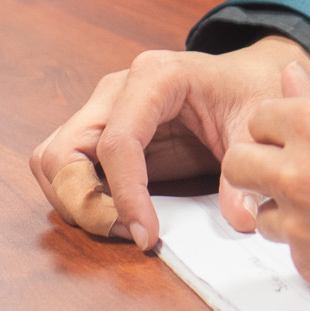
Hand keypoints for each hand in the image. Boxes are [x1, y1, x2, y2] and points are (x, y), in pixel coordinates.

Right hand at [29, 35, 309, 248]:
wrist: (246, 77)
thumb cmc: (248, 90)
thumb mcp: (257, 124)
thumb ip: (246, 172)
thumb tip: (240, 218)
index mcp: (155, 76)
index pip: (117, 142)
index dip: (125, 196)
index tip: (147, 234)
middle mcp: (116, 89)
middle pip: (64, 152)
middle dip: (87, 204)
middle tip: (130, 233)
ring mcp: (101, 110)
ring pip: (53, 162)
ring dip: (77, 204)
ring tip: (127, 226)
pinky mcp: (99, 133)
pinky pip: (65, 170)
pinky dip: (80, 199)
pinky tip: (121, 216)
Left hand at [222, 66, 309, 310]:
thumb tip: (291, 79)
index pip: (259, 118)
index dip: (279, 126)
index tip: (294, 134)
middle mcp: (299, 174)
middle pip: (239, 165)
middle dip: (261, 166)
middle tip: (296, 171)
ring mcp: (303, 228)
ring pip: (266, 215)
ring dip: (291, 210)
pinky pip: (297, 253)